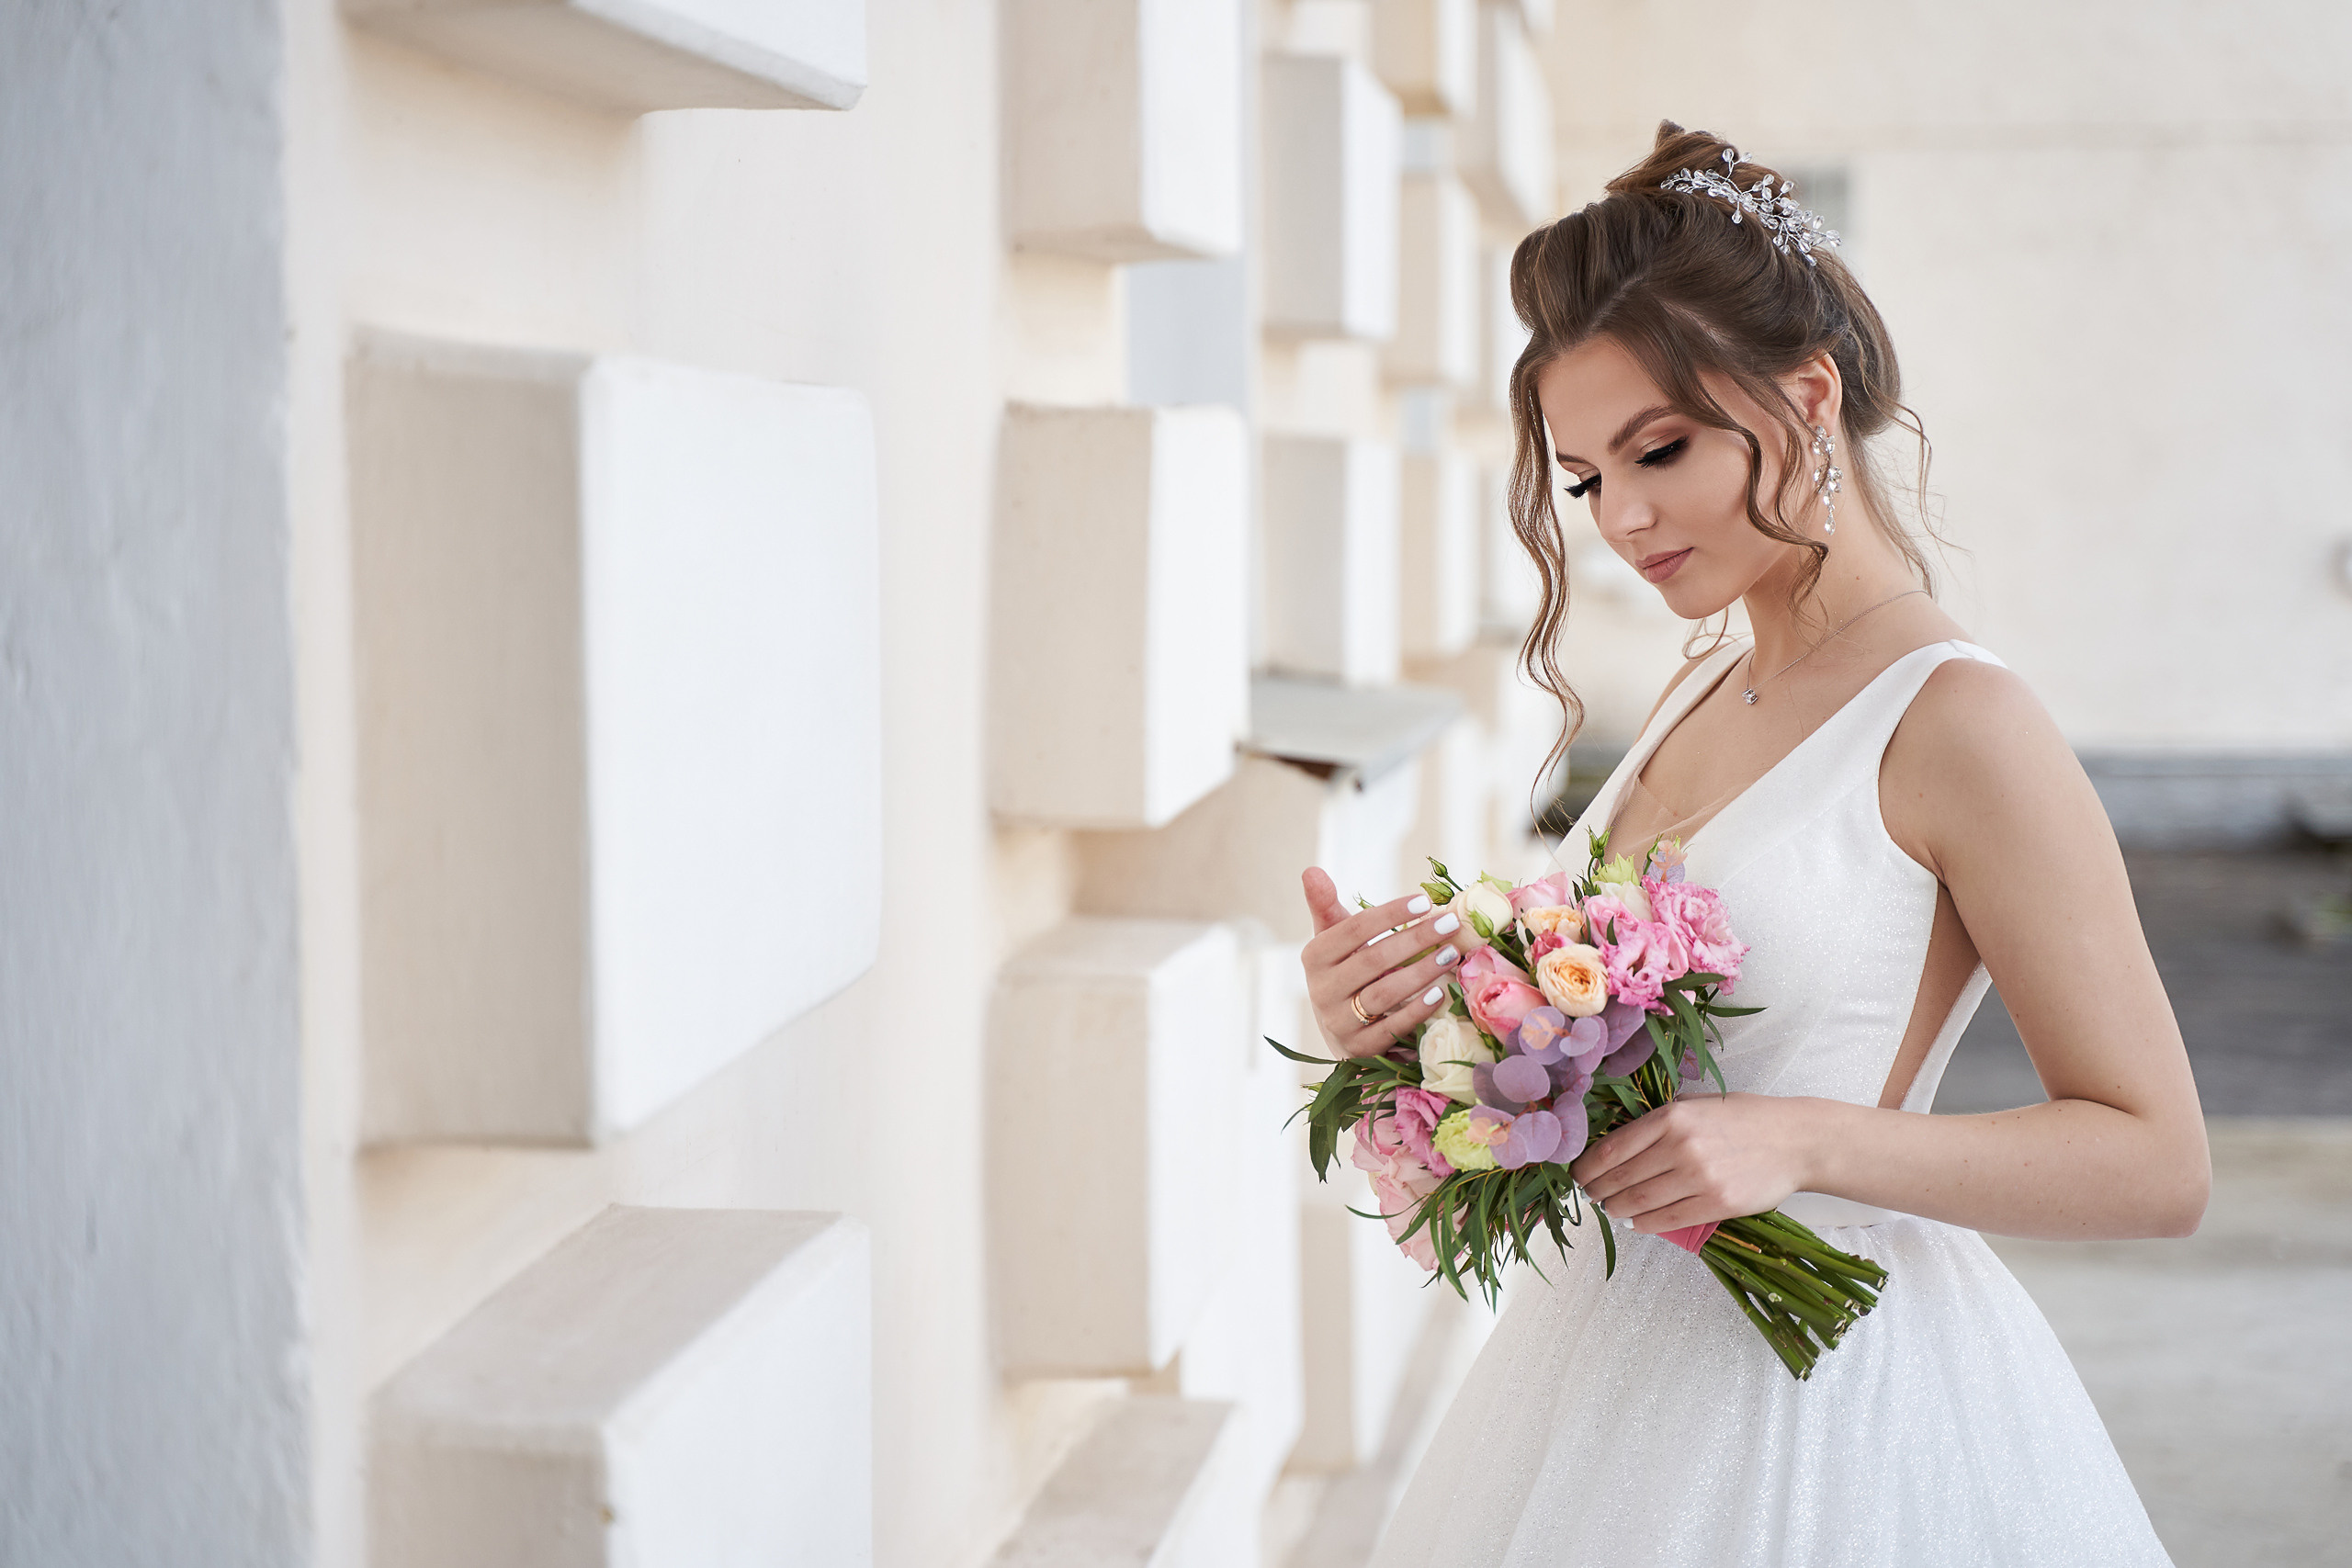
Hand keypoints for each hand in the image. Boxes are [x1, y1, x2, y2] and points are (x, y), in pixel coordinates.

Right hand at [1299, 867, 1464, 1058]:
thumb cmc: (1344, 972)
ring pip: (1383, 994)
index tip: (1424, 901)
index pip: (1353, 930)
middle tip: (1450, 923)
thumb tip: (1311, 869)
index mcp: (1315, 957)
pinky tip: (1441, 992)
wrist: (1340, 1029)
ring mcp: (1339, 1023)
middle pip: (1373, 960)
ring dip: (1421, 972)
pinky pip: (1392, 1027)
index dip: (1388, 914)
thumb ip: (1325, 906)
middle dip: (1415, 939)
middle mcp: (1321, 991)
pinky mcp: (1359, 1049)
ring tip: (1450, 953)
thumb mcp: (1332, 940)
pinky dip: (1417, 1009)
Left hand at [1569, 1094, 1821, 1233]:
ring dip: (1616, 1209)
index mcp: (1671, 1117)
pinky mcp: (1717, 1204)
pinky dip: (1644, 1224)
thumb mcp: (1696, 1105)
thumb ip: (1659, 1122)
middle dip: (1597, 1190)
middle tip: (1590, 1194)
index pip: (1612, 1148)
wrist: (1795, 1140)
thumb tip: (1617, 1145)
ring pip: (1638, 1202)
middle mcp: (1681, 1146)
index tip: (1578, 1174)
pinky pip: (1667, 1220)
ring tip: (1611, 1208)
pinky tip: (1635, 1222)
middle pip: (1620, 1178)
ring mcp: (1699, 1178)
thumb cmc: (1744, 1118)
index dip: (1587, 1167)